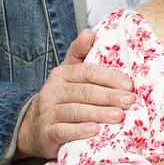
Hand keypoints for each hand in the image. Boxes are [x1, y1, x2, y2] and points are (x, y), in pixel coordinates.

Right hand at [15, 29, 135, 159]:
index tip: (129, 85)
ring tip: (118, 116)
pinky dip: (80, 131)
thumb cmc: (61, 98)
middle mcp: (53, 90)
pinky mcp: (46, 133)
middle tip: (129, 101)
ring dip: (98, 113)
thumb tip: (90, 32)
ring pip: (75, 110)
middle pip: (83, 91)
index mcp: (62, 74)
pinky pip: (63, 130)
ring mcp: (48, 112)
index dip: (109, 77)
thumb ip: (80, 54)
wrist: (33, 128)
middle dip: (108, 96)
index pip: (87, 71)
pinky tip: (95, 131)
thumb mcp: (68, 75)